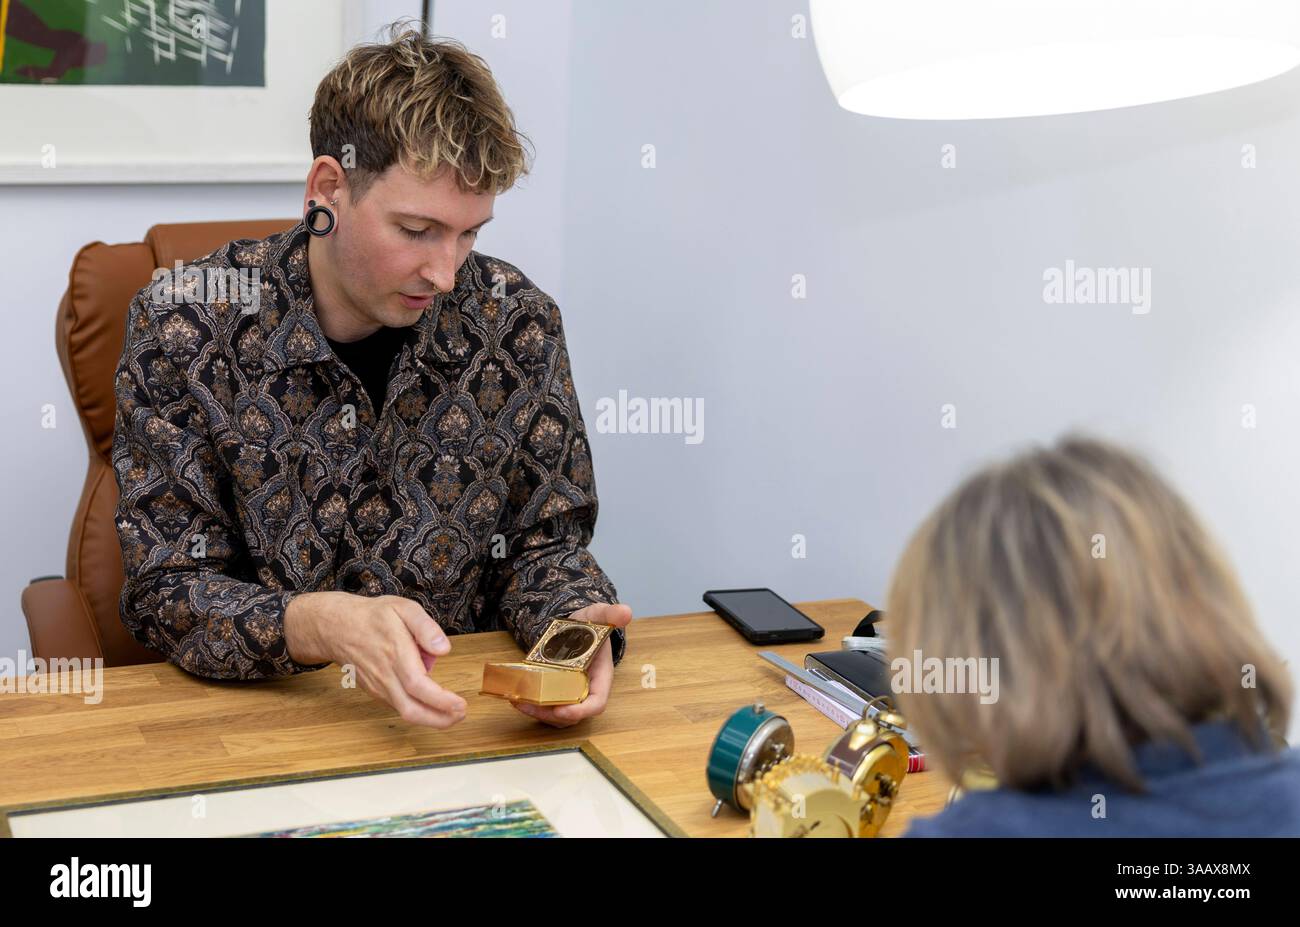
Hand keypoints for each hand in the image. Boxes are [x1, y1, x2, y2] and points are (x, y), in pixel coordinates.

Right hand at [286, 591, 467, 728]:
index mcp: (395, 653)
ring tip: (453, 712)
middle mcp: (385, 675)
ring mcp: (378, 686)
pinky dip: (418, 710)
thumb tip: (444, 648)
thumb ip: (425, 627)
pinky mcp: (375, 691)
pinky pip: (398, 706)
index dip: (441, 700)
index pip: (418, 685)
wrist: (337, 628)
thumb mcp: (403, 608)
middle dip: (439, 719)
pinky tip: (432, 703)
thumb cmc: (373, 617)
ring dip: (431, 718)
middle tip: (461, 715)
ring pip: (404, 712)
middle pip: (411, 709)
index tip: (461, 704)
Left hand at [512, 602, 631, 727]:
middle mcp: (587, 690)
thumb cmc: (590, 624)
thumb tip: (625, 612)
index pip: (597, 703)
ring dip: (538, 714)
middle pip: (573, 714)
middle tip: (530, 706)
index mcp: (601, 677)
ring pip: (557, 716)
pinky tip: (516, 699)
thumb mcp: (598, 614)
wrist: (576, 626)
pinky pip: (547, 709)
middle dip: (552, 715)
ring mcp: (571, 694)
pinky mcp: (556, 693)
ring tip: (520, 703)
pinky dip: (532, 708)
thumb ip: (610, 613)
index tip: (562, 710)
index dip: (582, 711)